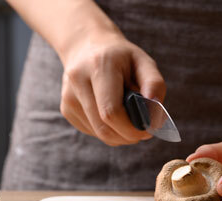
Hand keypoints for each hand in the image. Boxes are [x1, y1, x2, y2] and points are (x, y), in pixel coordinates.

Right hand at [60, 31, 165, 145]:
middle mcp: (78, 81)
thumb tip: (154, 118)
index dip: (131, 129)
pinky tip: (114, 116)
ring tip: (131, 121)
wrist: (86, 44)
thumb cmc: (121, 57)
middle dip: (127, 136)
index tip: (147, 130)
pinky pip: (92, 131)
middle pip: (104, 128)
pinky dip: (109, 131)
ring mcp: (69, 97)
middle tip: (142, 131)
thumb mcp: (143, 61)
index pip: (111, 111)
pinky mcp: (66, 109)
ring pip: (98, 133)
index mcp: (99, 66)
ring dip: (120, 136)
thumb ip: (154, 86)